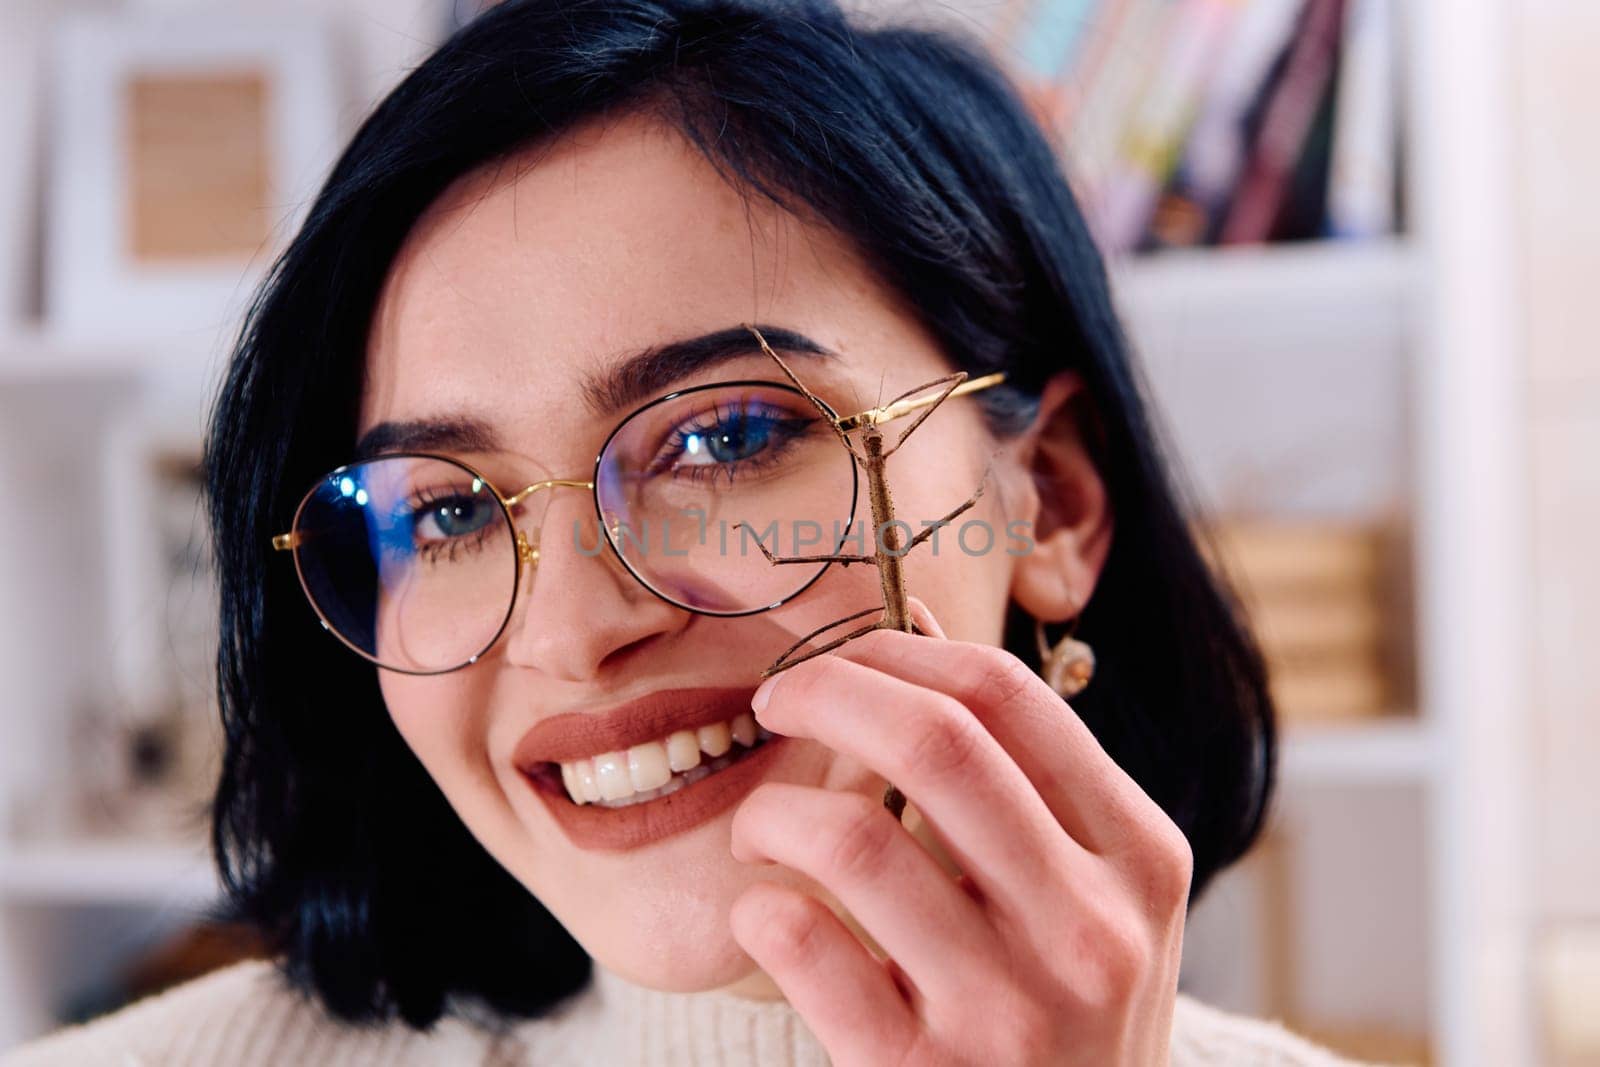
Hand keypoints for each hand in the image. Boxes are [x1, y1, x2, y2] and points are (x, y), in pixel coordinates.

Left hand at [728, 598, 1191, 1066]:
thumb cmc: (1070, 1012)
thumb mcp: (1090, 893)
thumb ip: (1019, 772)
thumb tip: (913, 625)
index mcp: (1140, 856)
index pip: (1008, 696)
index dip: (900, 650)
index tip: (840, 657)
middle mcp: (1090, 930)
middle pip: (935, 743)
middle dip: (827, 692)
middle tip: (775, 702)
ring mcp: (1011, 1012)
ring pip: (852, 840)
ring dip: (774, 811)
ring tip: (762, 831)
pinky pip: (803, 945)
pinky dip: (760, 909)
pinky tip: (769, 912)